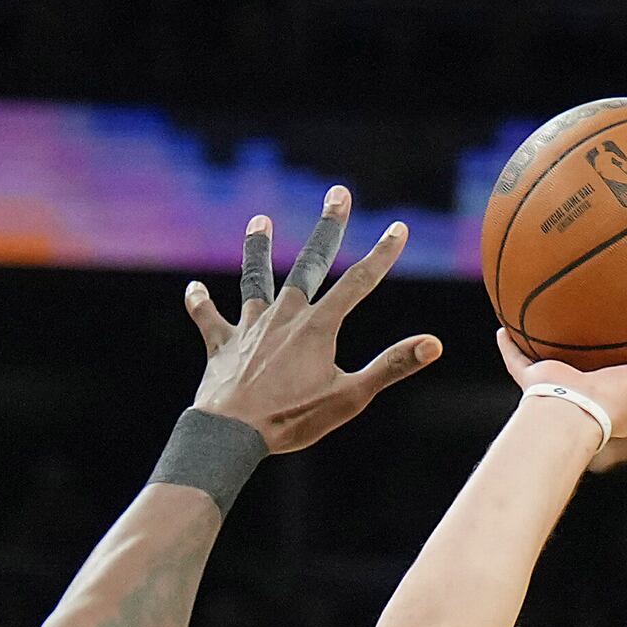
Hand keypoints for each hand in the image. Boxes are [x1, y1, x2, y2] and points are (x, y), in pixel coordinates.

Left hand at [186, 187, 442, 453]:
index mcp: (318, 327)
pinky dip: (200, 303)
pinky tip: (193, 288)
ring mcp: (250, 328)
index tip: (398, 228)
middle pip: (310, 263)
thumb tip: (434, 344)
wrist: (231, 433)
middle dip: (328, 227)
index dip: (381, 254)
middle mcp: (284, 317)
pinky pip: (209, 318)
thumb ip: (391, 366)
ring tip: (260, 220)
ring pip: (255, 279)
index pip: (358, 282)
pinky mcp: (221, 345)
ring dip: (259, 249)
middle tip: (338, 193)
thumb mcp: (349, 397)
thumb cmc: (291, 419)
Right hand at [497, 329, 626, 439]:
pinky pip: (519, 361)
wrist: (570, 413)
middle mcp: (596, 398)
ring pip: (562, 368)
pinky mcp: (535, 384)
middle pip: (609, 379)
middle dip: (614, 363)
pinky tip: (503, 327)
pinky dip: (510, 347)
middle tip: (625, 339)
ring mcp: (564, 391)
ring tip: (562, 325)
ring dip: (560, 350)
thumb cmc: (616, 402)